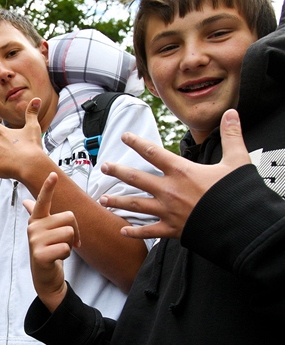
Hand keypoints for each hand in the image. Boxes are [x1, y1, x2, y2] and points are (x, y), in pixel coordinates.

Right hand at [23, 172, 79, 311]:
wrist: (44, 276)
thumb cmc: (48, 251)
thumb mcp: (43, 232)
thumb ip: (35, 215)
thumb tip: (26, 202)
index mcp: (36, 219)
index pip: (42, 200)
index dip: (48, 187)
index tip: (53, 174)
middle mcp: (33, 227)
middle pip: (68, 217)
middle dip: (74, 231)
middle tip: (64, 242)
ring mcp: (35, 241)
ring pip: (69, 232)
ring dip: (70, 244)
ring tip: (59, 250)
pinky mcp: (40, 255)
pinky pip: (66, 248)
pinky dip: (67, 254)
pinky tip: (56, 258)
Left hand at [99, 109, 249, 239]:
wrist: (241, 225)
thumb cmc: (237, 193)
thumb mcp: (237, 161)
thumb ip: (231, 136)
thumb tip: (232, 112)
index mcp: (181, 171)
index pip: (153, 152)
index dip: (137, 143)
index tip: (124, 137)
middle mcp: (169, 190)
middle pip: (137, 178)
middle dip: (118, 171)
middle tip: (104, 167)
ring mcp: (168, 211)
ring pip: (136, 205)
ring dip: (118, 202)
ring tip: (103, 200)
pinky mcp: (172, 230)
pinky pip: (149, 231)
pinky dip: (135, 232)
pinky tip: (122, 231)